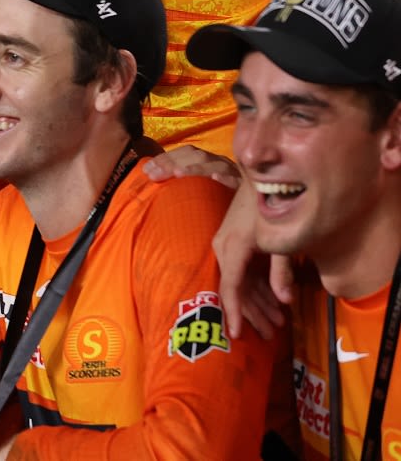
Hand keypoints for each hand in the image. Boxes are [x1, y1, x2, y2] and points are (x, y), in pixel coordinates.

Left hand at [142, 145, 240, 189]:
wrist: (251, 207)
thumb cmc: (218, 196)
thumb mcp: (198, 185)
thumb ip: (179, 179)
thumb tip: (150, 176)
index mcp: (207, 160)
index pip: (184, 152)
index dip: (165, 158)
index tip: (146, 170)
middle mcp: (219, 162)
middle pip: (196, 156)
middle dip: (173, 162)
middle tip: (154, 174)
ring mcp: (233, 172)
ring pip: (215, 164)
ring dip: (195, 168)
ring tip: (178, 174)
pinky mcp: (245, 186)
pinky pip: (236, 180)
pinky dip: (225, 178)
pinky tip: (215, 178)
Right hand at [212, 182, 289, 339]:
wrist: (262, 176)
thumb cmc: (273, 205)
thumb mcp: (282, 241)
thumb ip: (281, 272)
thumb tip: (285, 302)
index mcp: (233, 248)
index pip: (231, 287)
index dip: (234, 313)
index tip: (235, 335)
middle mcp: (224, 247)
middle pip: (236, 288)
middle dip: (253, 313)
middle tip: (271, 334)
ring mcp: (226, 243)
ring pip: (239, 281)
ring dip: (258, 302)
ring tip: (277, 322)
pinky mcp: (233, 240)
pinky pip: (241, 269)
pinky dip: (257, 287)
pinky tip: (273, 300)